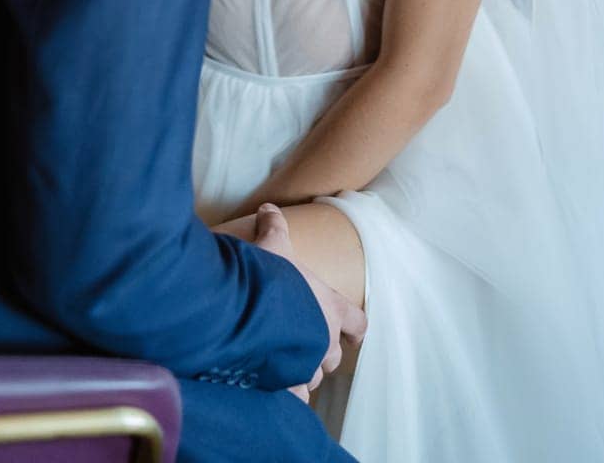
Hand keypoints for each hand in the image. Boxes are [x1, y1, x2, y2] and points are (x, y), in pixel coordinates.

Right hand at [252, 203, 366, 395]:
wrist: (246, 311)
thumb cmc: (269, 277)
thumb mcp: (273, 245)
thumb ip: (274, 226)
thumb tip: (269, 207)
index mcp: (330, 308)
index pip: (357, 323)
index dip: (355, 330)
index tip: (352, 336)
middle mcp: (325, 340)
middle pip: (332, 356)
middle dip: (319, 353)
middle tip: (301, 343)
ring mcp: (307, 366)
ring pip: (312, 377)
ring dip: (301, 372)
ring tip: (281, 363)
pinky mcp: (287, 383)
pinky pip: (292, 397)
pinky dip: (285, 393)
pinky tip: (270, 386)